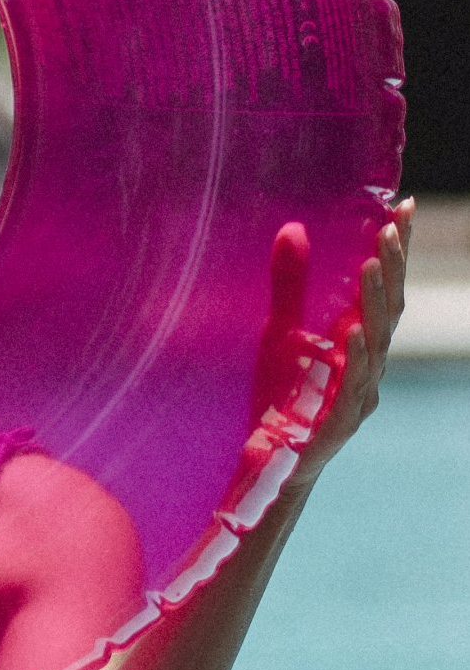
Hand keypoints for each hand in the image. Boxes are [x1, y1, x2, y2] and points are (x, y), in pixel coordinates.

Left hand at [246, 200, 411, 492]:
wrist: (268, 461)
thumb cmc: (281, 395)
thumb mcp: (279, 331)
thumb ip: (289, 284)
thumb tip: (293, 229)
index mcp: (359, 344)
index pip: (385, 290)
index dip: (397, 251)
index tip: (402, 207)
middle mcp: (367, 368)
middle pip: (389, 312)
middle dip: (393, 268)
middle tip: (389, 227)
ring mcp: (356, 396)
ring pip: (377, 345)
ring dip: (376, 303)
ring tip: (372, 264)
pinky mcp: (336, 422)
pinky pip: (350, 387)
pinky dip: (353, 357)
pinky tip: (350, 330)